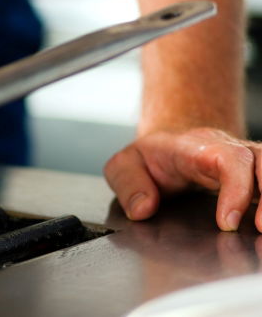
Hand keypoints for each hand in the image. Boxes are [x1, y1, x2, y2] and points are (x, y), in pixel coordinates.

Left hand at [104, 128, 261, 231]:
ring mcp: (246, 164)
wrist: (170, 145)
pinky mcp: (255, 179)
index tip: (227, 222)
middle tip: (260, 228)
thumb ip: (128, 184)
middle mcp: (228, 151)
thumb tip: (142, 208)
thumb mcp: (125, 164)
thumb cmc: (152, 156)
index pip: (228, 159)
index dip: (236, 188)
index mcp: (197, 147)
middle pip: (261, 161)